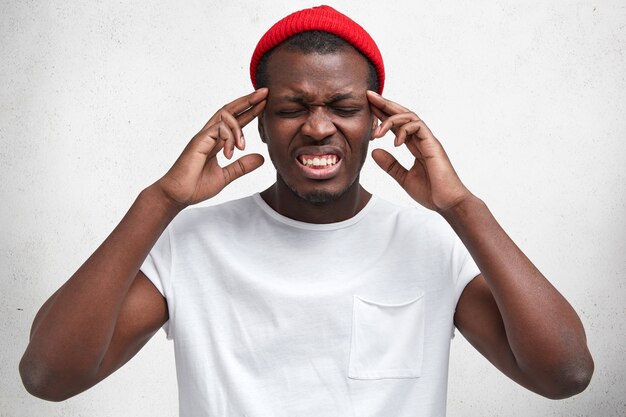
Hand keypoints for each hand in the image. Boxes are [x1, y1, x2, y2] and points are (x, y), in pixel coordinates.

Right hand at [154, 89, 267, 208]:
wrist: (177, 195)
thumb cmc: (196, 186)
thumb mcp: (225, 176)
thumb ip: (242, 166)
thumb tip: (261, 158)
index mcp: (216, 142)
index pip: (235, 121)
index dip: (249, 111)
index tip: (264, 103)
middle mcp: (209, 135)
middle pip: (229, 110)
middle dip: (248, 100)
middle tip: (265, 93)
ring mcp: (203, 137)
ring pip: (225, 116)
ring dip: (239, 127)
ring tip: (242, 146)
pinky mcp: (198, 141)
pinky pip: (218, 129)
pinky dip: (229, 138)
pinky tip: (231, 153)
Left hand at [367, 90, 471, 212]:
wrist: (447, 203)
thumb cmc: (431, 192)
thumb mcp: (404, 178)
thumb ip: (390, 165)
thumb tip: (374, 151)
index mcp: (415, 146)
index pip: (397, 124)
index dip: (383, 114)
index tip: (368, 107)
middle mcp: (422, 139)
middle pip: (403, 114)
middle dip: (385, 103)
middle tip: (369, 96)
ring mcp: (428, 140)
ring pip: (409, 116)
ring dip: (389, 120)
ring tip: (376, 133)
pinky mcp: (433, 144)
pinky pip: (417, 126)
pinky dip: (403, 131)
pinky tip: (394, 143)